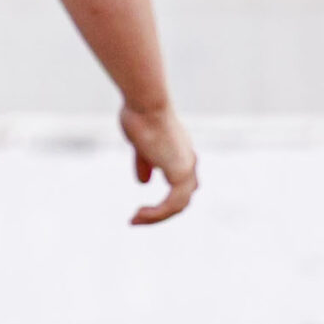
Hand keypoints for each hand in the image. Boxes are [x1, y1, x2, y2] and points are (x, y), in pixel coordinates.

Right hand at [120, 102, 198, 224]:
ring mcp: (187, 167)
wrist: (146, 103)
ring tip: (135, 220)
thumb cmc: (140, 115)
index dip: (166, 201)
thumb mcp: (141, 144)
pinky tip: (140, 214)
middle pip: (183, 199)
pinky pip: (171, 204)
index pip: (183, 186)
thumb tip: (143, 182)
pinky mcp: (180, 173)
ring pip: (179, 205)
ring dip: (156, 217)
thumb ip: (144, 163)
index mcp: (182, 153)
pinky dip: (156, 214)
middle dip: (161, 213)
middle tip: (138, 218)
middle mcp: (188, 161)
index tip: (143, 208)